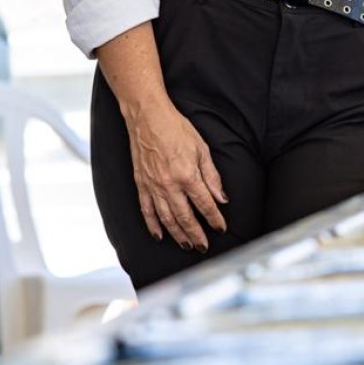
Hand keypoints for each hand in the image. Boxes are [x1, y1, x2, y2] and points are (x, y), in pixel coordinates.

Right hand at [124, 98, 227, 249]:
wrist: (147, 117)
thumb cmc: (176, 129)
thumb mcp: (202, 149)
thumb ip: (212, 176)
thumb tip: (221, 198)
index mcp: (188, 175)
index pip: (205, 204)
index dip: (214, 219)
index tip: (221, 228)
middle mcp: (170, 185)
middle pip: (185, 217)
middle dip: (196, 234)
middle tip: (203, 246)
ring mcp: (153, 186)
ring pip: (166, 218)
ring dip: (177, 235)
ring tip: (187, 245)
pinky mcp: (141, 184)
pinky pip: (147, 211)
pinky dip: (153, 225)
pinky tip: (159, 235)